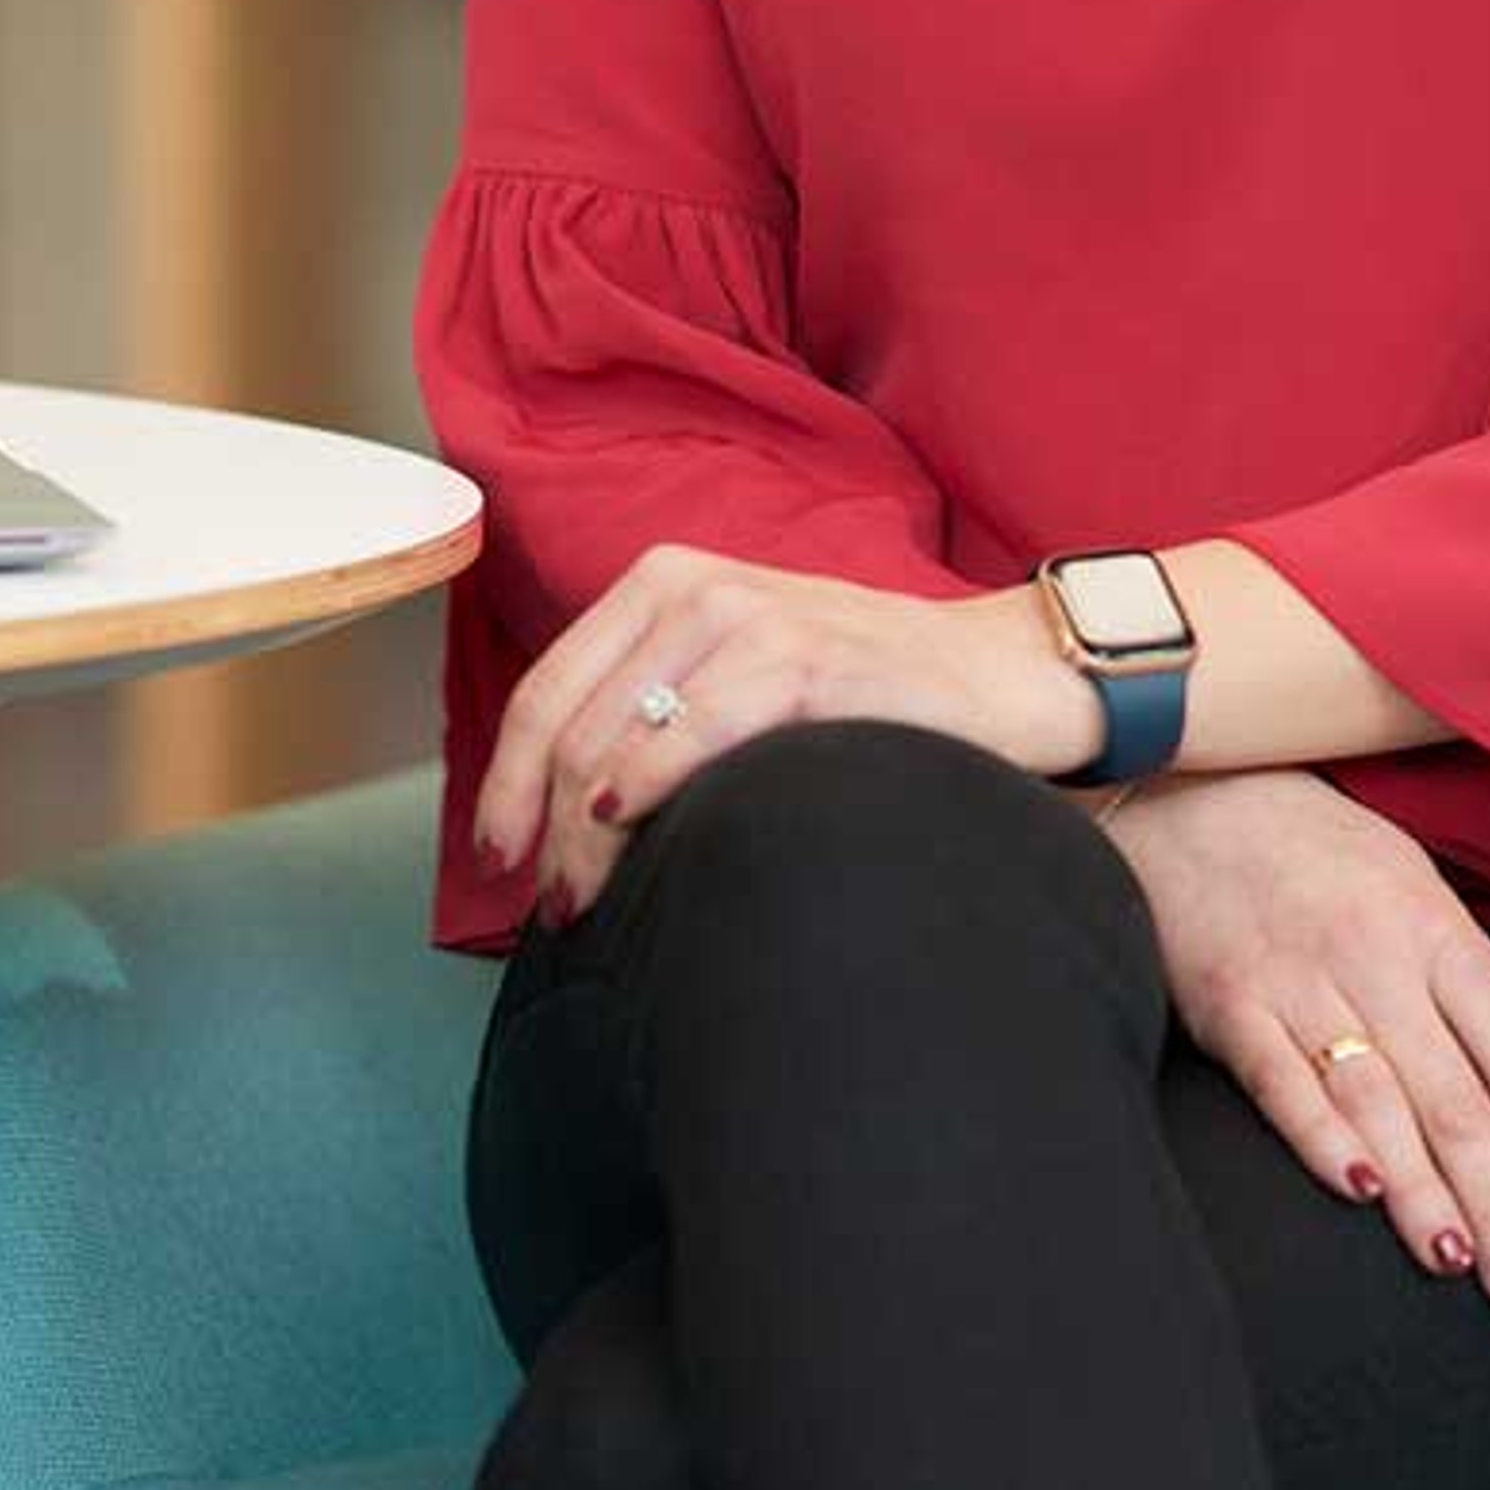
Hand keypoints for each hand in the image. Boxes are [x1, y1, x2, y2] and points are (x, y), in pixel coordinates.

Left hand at [477, 552, 1040, 926]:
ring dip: (585, 839)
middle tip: (556, 907)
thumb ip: (651, 710)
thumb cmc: (857, 692)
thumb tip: (554, 815)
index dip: (506, 782)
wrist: (992, 675)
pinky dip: (647, 784)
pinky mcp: (807, 658)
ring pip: (617, 738)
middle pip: (572, 725)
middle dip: (543, 831)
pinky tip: (629, 826)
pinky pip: (695, 728)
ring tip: (592, 904)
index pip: (549, 689)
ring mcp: (753, 615)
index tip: (497, 857)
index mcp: (665, 582)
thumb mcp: (736, 671)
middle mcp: (697, 585)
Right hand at [1109, 767, 1489, 1313]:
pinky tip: (1360, 1194)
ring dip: (1421, 1195)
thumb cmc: (1324, 852)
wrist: (1193, 792)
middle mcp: (1377, 956)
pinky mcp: (1229, 1003)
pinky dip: (1322, 1137)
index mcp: (1437, 930)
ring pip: (1378, 1101)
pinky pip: (1282, 1080)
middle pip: (1456, 1098)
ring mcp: (1299, 980)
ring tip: (1456, 1263)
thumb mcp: (1424, 893)